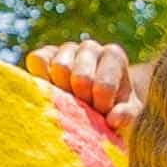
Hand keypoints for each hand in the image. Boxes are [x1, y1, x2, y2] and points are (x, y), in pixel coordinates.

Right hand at [22, 40, 145, 133]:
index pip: (103, 85)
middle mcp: (90, 47)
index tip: (103, 115)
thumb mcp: (129, 115)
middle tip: (84, 109)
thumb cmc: (114, 108)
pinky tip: (49, 91)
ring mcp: (66, 49)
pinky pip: (37, 59)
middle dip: (81, 101)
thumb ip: (127, 115)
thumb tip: (113, 119)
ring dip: (63, 92)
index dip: (101, 106)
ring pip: (59, 67)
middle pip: (81, 77)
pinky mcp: (45, 55)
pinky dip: (40, 76)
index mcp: (114, 56)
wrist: (96, 103)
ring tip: (69, 102)